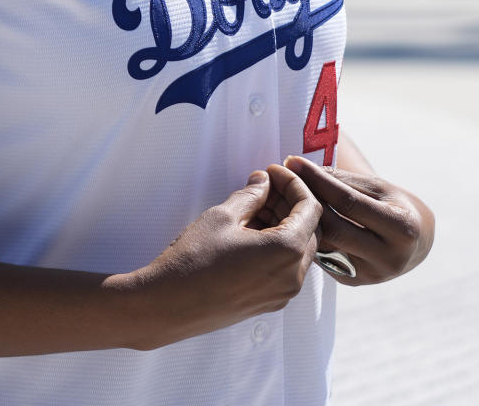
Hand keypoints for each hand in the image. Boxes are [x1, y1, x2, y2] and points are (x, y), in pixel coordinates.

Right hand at [130, 164, 321, 346]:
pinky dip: (276, 244)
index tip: (274, 171)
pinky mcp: (268, 302)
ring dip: (283, 222)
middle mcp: (292, 276)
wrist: (168, 306)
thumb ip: (251, 195)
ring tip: (254, 205)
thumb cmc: (193, 261)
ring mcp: (281, 294)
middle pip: (310, 229)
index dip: (294, 184)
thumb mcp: (223, 216)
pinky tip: (251, 229)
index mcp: (286, 252)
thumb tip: (263, 181)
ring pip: (298, 249)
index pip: (310, 207)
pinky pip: (285, 267)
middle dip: (291, 202)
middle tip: (265, 185)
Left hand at [280, 155, 433, 287]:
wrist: (414, 241)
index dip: (319, 181)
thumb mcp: (377, 187)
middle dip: (305, 201)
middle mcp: (389, 258)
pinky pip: (325, 255)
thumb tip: (301, 167)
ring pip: (325, 244)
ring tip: (281, 194)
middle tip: (282, 179)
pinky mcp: (354, 281)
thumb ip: (343, 180)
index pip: (349, 203)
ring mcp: (371, 275)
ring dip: (301, 219)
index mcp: (401, 228)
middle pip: (334, 228)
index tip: (293, 162)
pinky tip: (293, 217)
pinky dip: (309, 235)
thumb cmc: (393, 204)